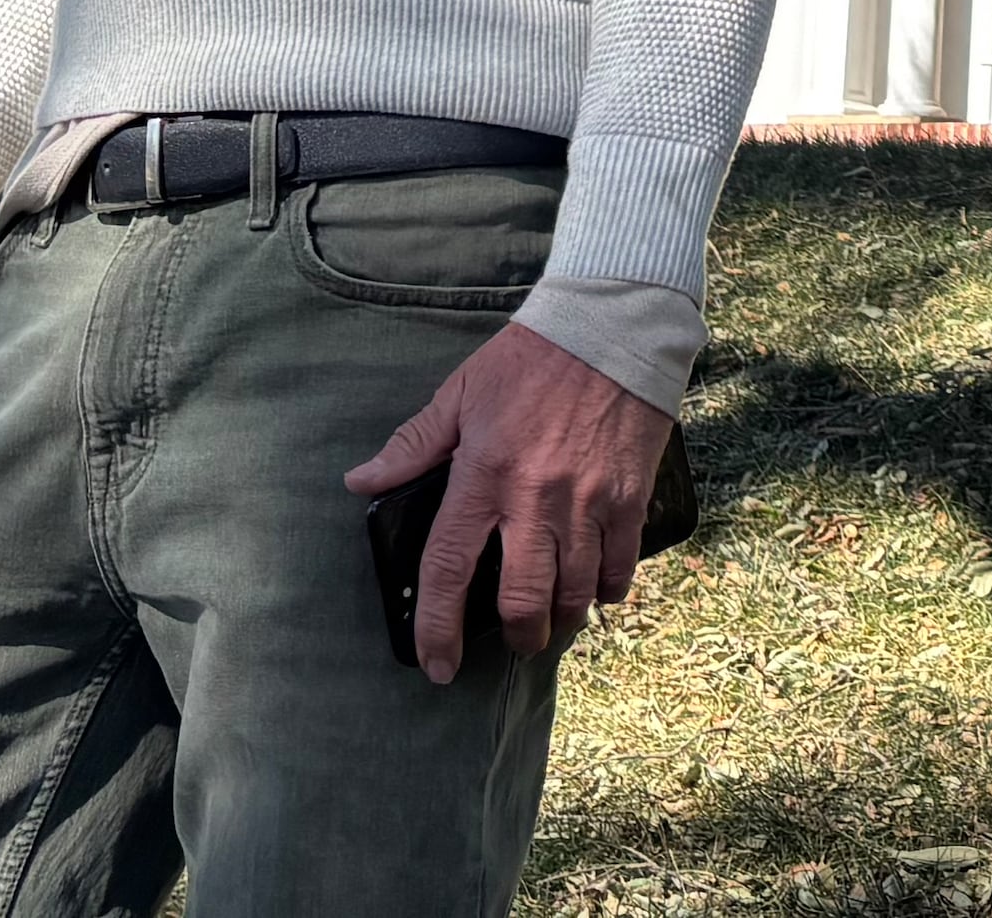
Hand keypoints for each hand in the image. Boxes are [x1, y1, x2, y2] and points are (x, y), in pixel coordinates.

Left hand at [345, 320, 670, 682]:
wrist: (611, 325)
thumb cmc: (531, 359)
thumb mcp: (461, 393)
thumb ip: (414, 445)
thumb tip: (361, 481)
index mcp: (484, 474)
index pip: (450, 567)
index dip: (438, 627)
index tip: (436, 665)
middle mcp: (535, 498)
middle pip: (521, 600)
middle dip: (515, 637)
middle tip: (512, 639)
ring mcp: (588, 501)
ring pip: (575, 595)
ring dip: (561, 621)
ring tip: (553, 620)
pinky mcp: (630, 497)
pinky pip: (620, 567)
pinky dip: (606, 590)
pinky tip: (596, 588)